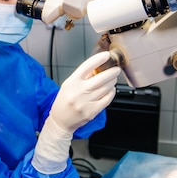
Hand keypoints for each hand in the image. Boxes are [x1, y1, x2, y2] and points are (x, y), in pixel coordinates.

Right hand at [32, 52, 119, 173]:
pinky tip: (110, 90)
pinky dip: (111, 93)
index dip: (98, 59)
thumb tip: (98, 67)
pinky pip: (107, 99)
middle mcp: (79, 91)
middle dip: (112, 72)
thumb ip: (83, 76)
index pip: (87, 66)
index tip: (106, 55)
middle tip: (116, 69)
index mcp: (72, 82)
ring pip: (106, 88)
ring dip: (112, 82)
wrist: (60, 121)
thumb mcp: (69, 85)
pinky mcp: (92, 111)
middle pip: (101, 78)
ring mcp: (86, 102)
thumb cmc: (64, 101)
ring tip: (112, 79)